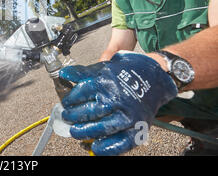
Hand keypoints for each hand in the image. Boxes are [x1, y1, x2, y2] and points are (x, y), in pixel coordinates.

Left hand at [59, 52, 177, 154]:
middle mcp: (116, 99)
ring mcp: (127, 115)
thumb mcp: (102, 69)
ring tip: (75, 131)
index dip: (70, 99)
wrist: (153, 77)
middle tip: (67, 117)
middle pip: (89, 111)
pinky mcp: (137, 127)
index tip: (66, 103)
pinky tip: (96, 147)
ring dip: (85, 131)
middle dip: (74, 116)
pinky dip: (107, 148)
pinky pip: (121, 142)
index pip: (81, 93)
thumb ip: (82, 73)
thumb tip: (63, 73)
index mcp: (106, 82)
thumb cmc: (124, 74)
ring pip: (102, 128)